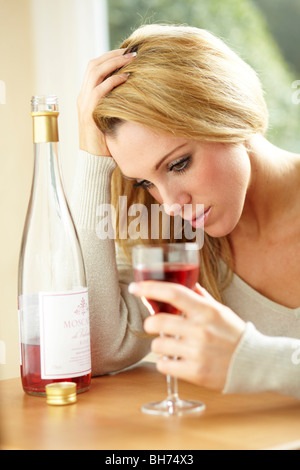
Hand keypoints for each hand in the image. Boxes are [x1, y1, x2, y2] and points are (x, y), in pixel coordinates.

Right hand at [77, 49, 135, 155]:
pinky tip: (127, 78)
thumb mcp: (109, 118)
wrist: (93, 160)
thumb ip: (114, 104)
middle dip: (113, 55)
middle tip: (131, 52)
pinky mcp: (89, 113)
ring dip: (114, 63)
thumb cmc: (105, 142)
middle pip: (93, 65)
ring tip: (131, 60)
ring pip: (95, 73)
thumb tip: (132, 94)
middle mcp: (83, 97)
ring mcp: (84, 104)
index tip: (126, 52)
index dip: (109, 57)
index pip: (93, 67)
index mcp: (85, 96)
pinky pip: (100, 90)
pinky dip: (114, 81)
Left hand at [129, 281, 245, 390]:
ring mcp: (198, 352)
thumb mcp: (221, 311)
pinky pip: (163, 365)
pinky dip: (164, 362)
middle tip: (153, 325)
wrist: (255, 363)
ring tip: (169, 346)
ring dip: (158, 344)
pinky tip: (174, 360)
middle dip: (150, 323)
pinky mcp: (195, 372)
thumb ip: (201, 297)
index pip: (174, 293)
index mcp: (206, 311)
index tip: (135, 287)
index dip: (150, 288)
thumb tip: (188, 283)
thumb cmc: (234, 334)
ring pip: (157, 344)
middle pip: (158, 321)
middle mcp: (201, 330)